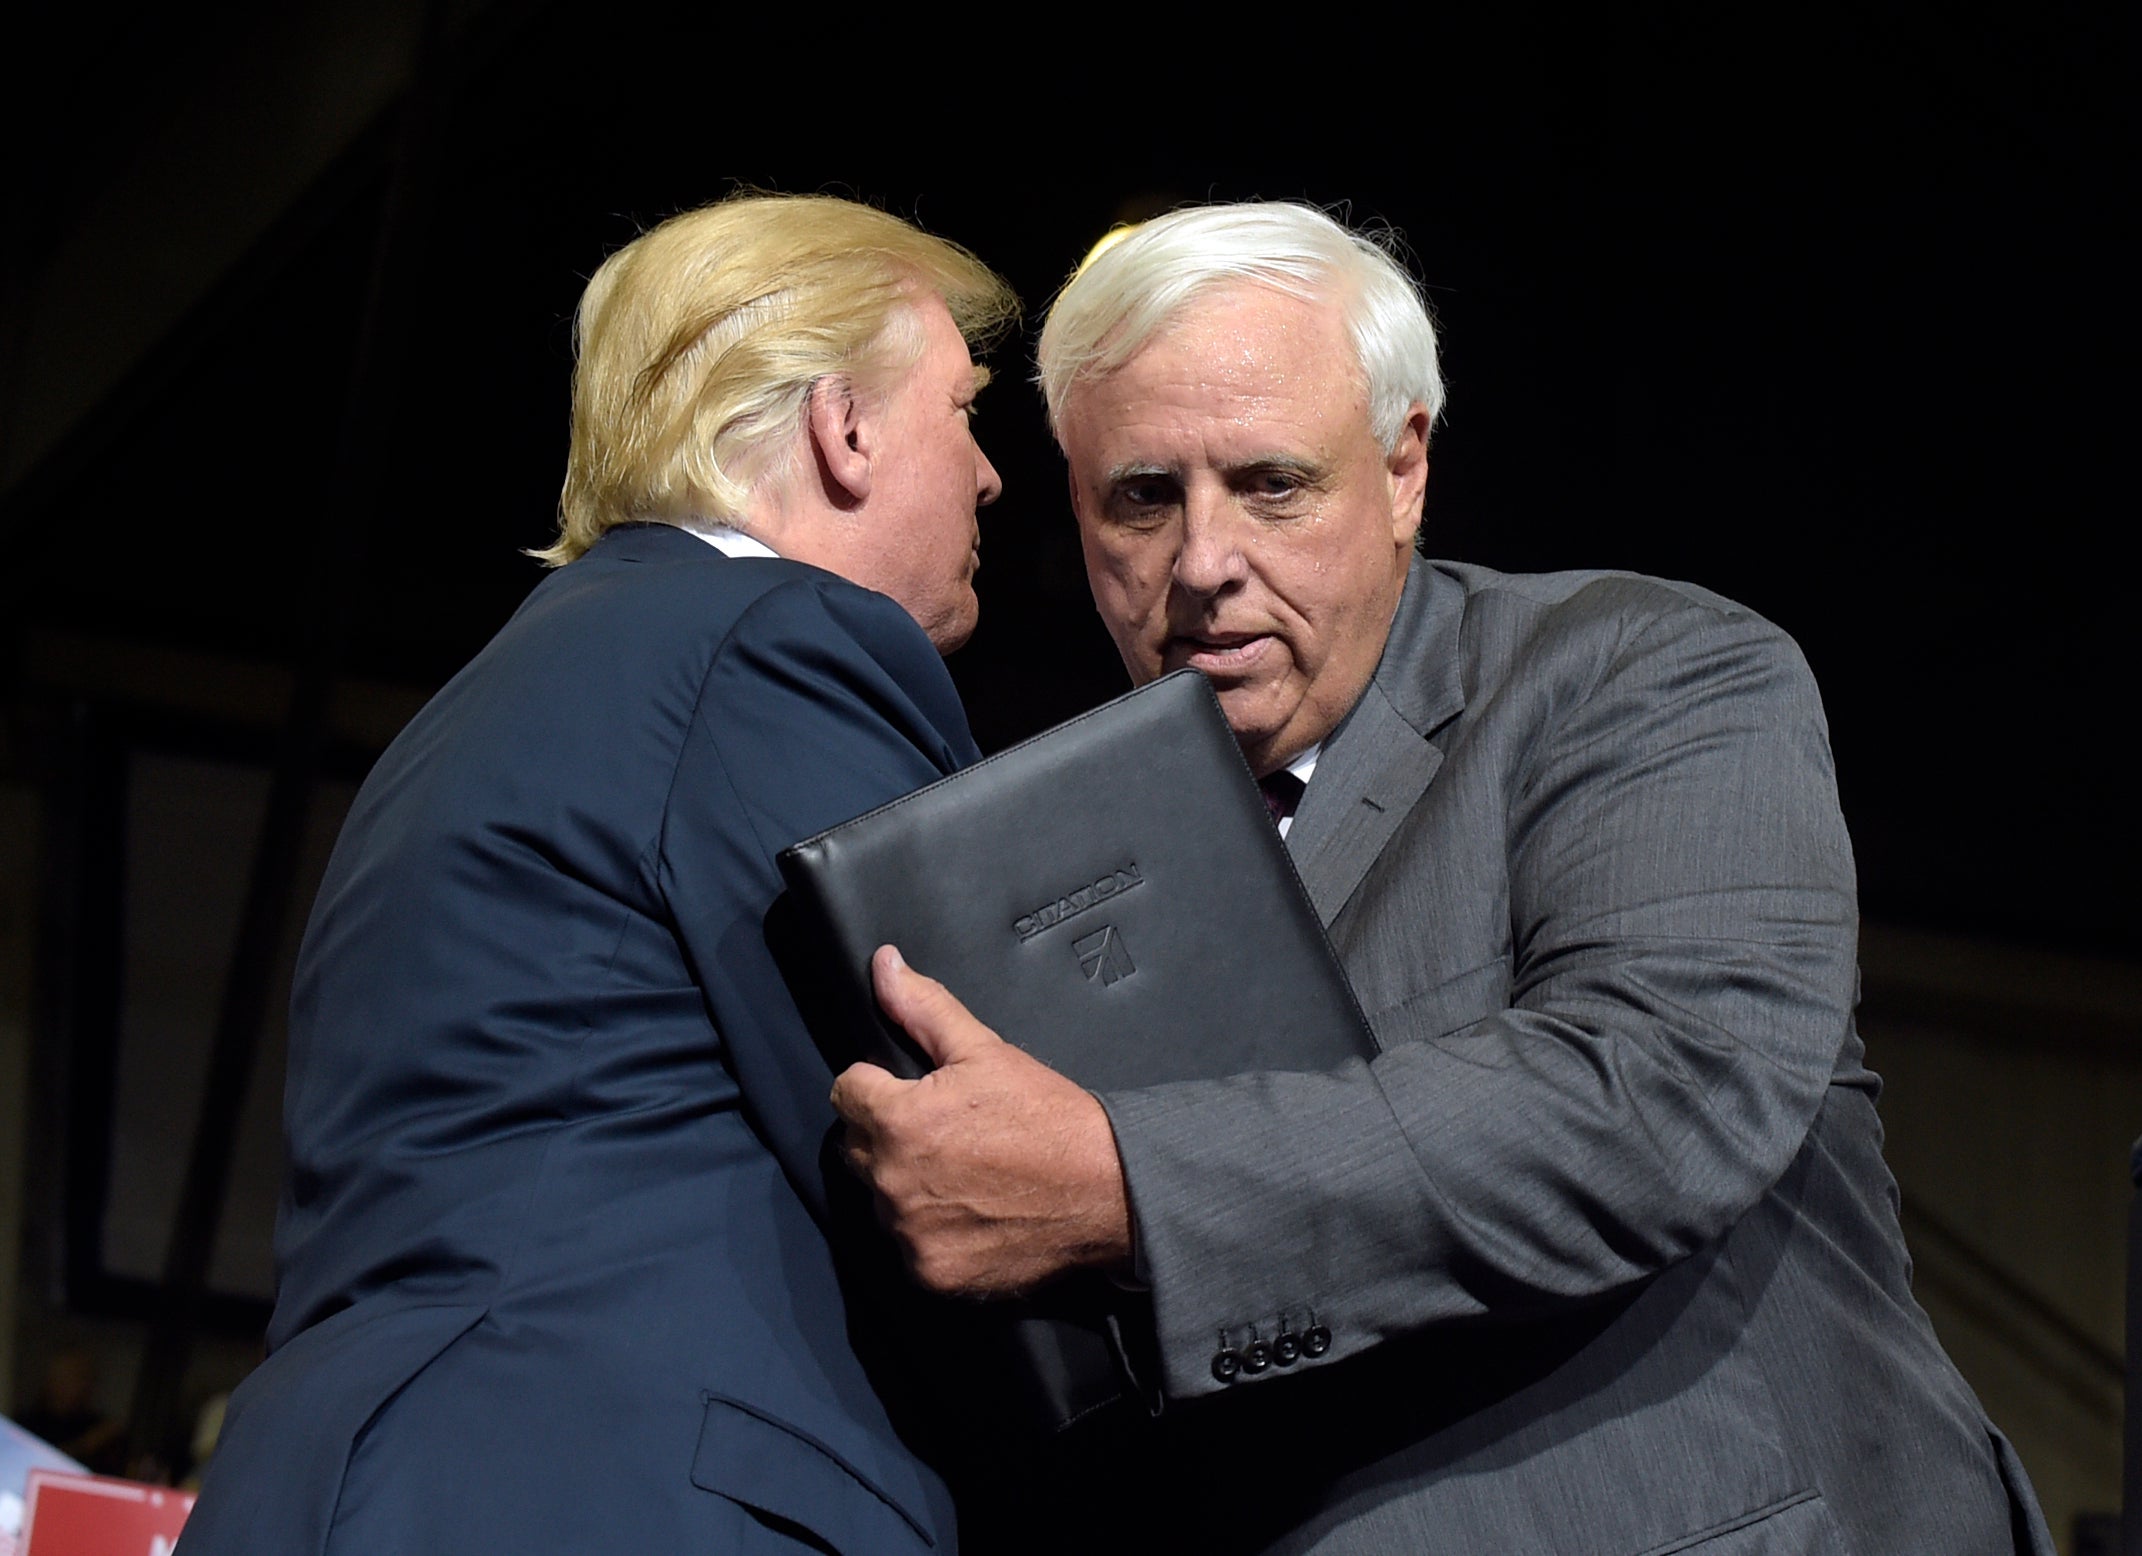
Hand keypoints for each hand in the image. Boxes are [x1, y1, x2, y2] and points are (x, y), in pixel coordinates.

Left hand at [829, 945, 1132, 1295]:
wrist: (1107, 1191)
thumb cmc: (1048, 1116)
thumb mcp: (985, 1049)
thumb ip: (922, 1007)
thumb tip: (882, 963)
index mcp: (898, 1121)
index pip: (846, 1093)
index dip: (877, 1086)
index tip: (913, 1093)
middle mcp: (892, 1183)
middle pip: (854, 1148)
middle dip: (885, 1135)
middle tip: (943, 1132)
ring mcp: (910, 1235)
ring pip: (881, 1200)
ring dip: (906, 1187)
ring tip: (962, 1175)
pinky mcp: (932, 1275)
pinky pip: (909, 1248)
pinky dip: (931, 1234)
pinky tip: (971, 1214)